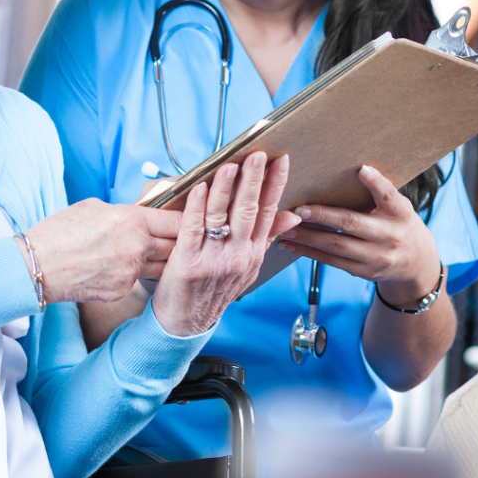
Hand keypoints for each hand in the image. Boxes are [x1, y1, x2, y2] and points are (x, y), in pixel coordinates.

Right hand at [16, 198, 182, 303]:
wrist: (37, 265)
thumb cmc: (59, 233)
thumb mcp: (94, 207)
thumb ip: (123, 212)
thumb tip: (134, 216)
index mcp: (132, 220)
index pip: (175, 221)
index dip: (185, 220)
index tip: (189, 221)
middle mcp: (137, 247)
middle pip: (174, 246)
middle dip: (178, 242)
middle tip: (180, 240)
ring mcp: (131, 272)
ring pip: (161, 267)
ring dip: (161, 261)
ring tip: (155, 255)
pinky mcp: (121, 291)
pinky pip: (137, 281)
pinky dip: (133, 275)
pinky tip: (120, 269)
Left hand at [152, 151, 298, 334]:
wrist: (187, 322)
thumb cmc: (215, 289)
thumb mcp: (248, 265)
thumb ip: (266, 237)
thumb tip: (291, 216)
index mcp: (253, 253)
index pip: (268, 212)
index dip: (275, 184)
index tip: (280, 160)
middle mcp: (238, 255)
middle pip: (248, 211)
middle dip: (254, 179)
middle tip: (258, 155)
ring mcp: (214, 259)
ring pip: (221, 216)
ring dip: (226, 187)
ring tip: (230, 165)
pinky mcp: (188, 262)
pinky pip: (193, 229)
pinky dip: (196, 206)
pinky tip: (199, 188)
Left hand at [277, 164, 440, 306]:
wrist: (416, 263)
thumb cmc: (399, 224)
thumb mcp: (398, 207)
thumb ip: (379, 193)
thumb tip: (351, 170)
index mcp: (400, 213)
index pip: (389, 195)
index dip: (376, 183)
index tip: (362, 170)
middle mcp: (390, 236)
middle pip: (351, 223)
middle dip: (322, 216)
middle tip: (297, 209)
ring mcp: (376, 257)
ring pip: (336, 245)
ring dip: (307, 237)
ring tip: (285, 227)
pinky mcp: (364, 272)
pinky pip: (332, 261)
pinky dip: (309, 252)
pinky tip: (291, 244)